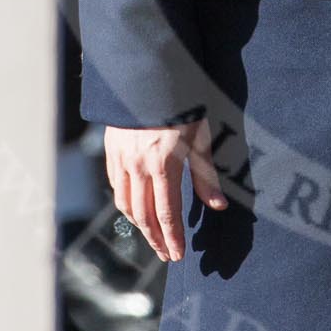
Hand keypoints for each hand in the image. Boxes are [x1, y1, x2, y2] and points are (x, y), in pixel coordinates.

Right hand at [104, 117, 226, 261]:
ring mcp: (121, 159)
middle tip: (166, 255)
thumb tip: (218, 205)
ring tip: (152, 237)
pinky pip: (115, 186)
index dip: (173, 237)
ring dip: (139, 225)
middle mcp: (138, 166)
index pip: (167, 212)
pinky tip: (134, 210)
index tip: (178, 255)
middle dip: (156, 238)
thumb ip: (206, 174)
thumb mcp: (201, 136)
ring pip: (126, 203)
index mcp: (163, 164)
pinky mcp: (112, 150)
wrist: (148, 75)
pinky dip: (125, 203)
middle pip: (144, 214)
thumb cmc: (182, 104)